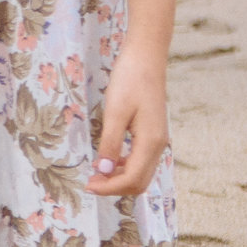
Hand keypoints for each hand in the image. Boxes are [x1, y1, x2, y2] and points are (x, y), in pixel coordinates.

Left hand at [86, 47, 168, 195]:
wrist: (145, 59)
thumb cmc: (129, 81)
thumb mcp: (115, 112)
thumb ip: (110, 143)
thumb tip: (103, 171)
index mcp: (151, 142)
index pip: (132, 179)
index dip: (109, 187)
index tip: (88, 186)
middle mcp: (158, 145)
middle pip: (140, 182)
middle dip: (114, 187)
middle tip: (89, 183)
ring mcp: (157, 140)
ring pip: (141, 173)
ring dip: (118, 179)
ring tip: (95, 174)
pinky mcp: (152, 134)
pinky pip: (140, 160)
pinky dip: (124, 167)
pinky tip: (107, 161)